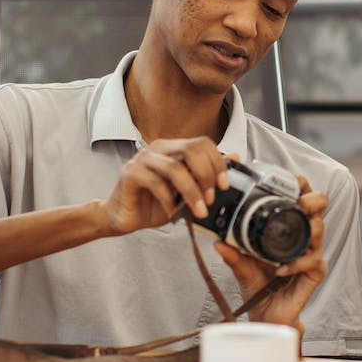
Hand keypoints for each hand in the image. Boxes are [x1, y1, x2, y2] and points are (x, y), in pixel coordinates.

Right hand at [101, 137, 229, 235]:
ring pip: (174, 167)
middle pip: (191, 149)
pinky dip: (168, 199)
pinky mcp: (130, 173)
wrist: (125, 218)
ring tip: (198, 210)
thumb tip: (235, 157)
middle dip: (206, 175)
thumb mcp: (188, 192)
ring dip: (191, 191)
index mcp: (174, 148)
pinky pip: (155, 182)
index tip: (225, 185)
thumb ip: (207, 175)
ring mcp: (143, 159)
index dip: (217, 162)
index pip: (202, 143)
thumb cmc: (155, 204)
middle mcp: (159, 149)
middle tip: (211, 198)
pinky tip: (173, 211)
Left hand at [215, 175, 327, 331]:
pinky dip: (296, 263)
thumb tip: (216, 241)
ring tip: (285, 238)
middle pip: (320, 207)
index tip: (293, 180)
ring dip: (304, 230)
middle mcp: (304, 237)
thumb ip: (232, 252)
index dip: (302, 186)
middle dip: (312, 200)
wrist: (264, 313)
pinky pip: (312, 261)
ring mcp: (312, 254)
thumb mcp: (241, 264)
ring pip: (319, 230)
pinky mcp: (315, 273)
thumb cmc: (257, 284)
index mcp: (289, 228)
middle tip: (299, 201)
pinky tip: (281, 269)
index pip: (302, 198)